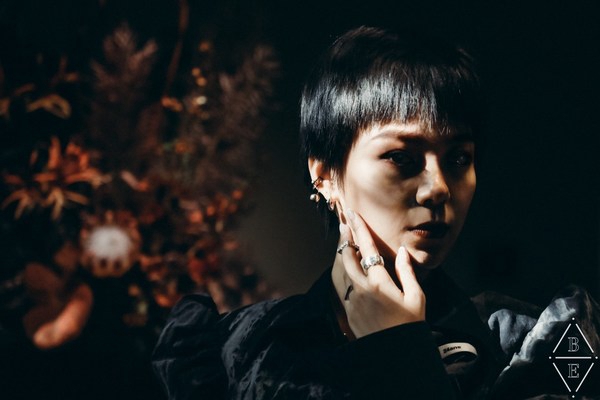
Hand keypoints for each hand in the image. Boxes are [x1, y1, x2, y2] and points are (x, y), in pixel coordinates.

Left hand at [335, 209, 425, 337]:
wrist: (395, 354)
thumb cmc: (410, 326)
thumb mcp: (416, 298)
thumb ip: (407, 272)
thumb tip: (402, 252)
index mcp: (379, 283)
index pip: (366, 249)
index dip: (359, 229)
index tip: (352, 214)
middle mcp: (361, 289)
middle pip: (347, 256)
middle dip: (345, 237)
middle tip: (343, 223)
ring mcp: (352, 300)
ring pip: (342, 270)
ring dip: (343, 254)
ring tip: (344, 241)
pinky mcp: (348, 311)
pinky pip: (343, 286)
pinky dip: (345, 274)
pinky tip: (348, 269)